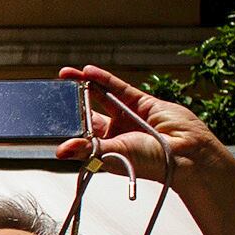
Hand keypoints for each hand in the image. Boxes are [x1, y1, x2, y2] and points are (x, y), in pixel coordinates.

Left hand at [59, 65, 225, 190]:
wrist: (187, 154)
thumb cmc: (153, 162)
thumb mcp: (113, 154)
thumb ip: (88, 149)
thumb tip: (60, 150)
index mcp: (105, 147)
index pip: (79, 132)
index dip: (66, 124)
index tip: (47, 117)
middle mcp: (115, 130)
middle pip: (87, 112)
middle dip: (70, 102)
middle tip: (52, 93)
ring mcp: (127, 114)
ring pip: (101, 96)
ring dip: (83, 85)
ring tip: (64, 76)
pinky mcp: (141, 101)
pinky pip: (118, 88)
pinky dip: (102, 79)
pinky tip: (87, 72)